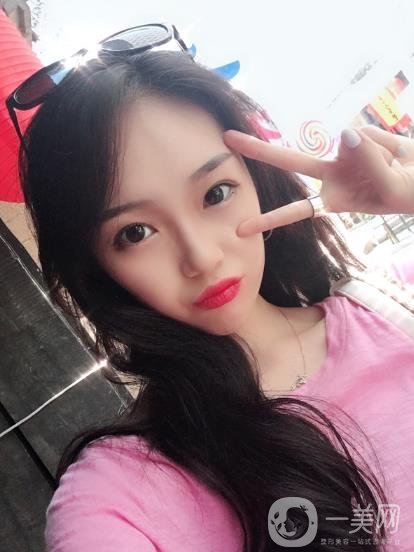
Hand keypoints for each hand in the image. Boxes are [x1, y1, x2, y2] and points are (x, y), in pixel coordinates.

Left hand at [223, 125, 413, 237]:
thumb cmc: (408, 193)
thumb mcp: (391, 188)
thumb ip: (368, 162)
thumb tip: (344, 131)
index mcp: (334, 199)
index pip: (296, 210)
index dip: (270, 220)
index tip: (240, 229)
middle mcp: (331, 175)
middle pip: (290, 161)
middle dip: (259, 149)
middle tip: (226, 138)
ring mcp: (342, 154)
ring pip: (350, 142)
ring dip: (378, 153)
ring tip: (395, 165)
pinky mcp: (357, 136)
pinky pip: (368, 132)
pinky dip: (387, 142)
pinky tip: (395, 151)